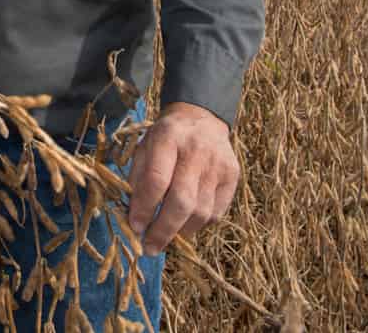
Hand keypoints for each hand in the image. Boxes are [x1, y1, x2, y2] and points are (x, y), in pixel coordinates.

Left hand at [126, 101, 238, 255]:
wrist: (201, 118)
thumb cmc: (165, 138)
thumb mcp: (144, 147)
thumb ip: (138, 178)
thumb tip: (134, 217)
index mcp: (167, 138)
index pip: (156, 180)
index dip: (145, 208)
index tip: (135, 227)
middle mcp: (196, 152)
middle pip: (182, 201)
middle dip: (163, 230)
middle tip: (150, 248)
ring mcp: (218, 165)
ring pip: (201, 212)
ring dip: (180, 232)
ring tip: (164, 239)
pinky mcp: (233, 177)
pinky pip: (216, 212)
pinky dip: (198, 225)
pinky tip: (184, 225)